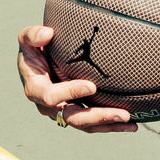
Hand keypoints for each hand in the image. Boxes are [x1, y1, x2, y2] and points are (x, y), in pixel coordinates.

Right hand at [17, 26, 136, 132]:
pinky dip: (110, 124)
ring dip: (109, 126)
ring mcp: (62, 112)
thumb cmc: (34, 48)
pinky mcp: (74, 113)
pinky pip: (92, 124)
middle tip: (123, 114)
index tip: (92, 86)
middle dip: (98, 118)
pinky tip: (131, 124)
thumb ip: (33, 34)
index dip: (70, 93)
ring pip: (85, 125)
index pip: (51, 96)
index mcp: (35, 89)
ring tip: (132, 125)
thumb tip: (47, 34)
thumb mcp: (27, 39)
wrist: (37, 63)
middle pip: (73, 118)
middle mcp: (48, 106)